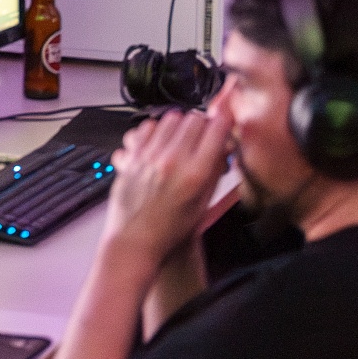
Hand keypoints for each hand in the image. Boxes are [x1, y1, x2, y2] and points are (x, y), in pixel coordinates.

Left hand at [101, 98, 233, 263]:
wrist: (135, 240)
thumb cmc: (169, 229)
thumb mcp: (203, 204)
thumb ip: (215, 172)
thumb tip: (225, 147)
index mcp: (195, 174)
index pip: (216, 129)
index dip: (224, 122)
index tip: (224, 123)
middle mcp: (172, 161)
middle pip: (195, 119)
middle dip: (203, 124)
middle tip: (204, 136)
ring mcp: (150, 156)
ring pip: (172, 118)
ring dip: (180, 125)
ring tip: (182, 139)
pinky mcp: (133, 156)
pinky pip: (147, 126)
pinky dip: (157, 130)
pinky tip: (160, 143)